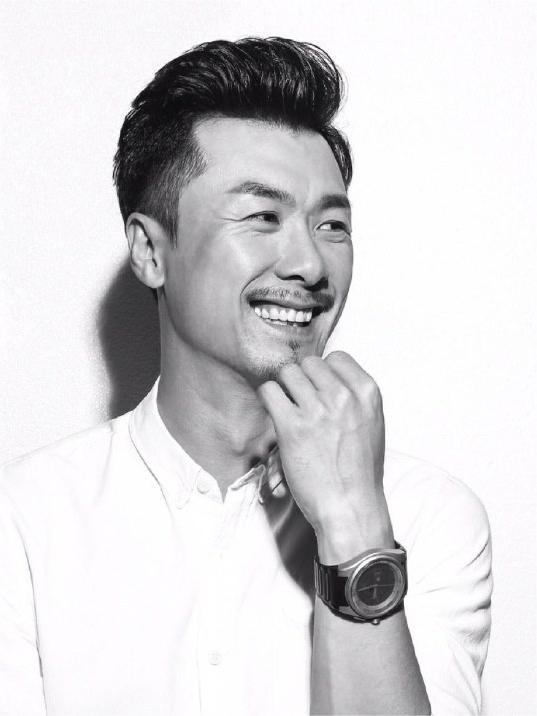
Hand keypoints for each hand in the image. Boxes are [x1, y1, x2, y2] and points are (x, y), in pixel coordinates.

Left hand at [258, 351, 393, 561]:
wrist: (350, 506)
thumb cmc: (360, 470)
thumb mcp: (372, 423)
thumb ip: (354, 396)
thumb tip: (326, 375)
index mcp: (367, 392)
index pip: (336, 357)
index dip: (324, 373)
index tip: (320, 390)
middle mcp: (343, 396)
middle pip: (309, 364)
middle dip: (303, 380)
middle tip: (302, 403)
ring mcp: (317, 410)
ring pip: (287, 374)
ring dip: (285, 390)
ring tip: (290, 410)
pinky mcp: (292, 426)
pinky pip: (269, 392)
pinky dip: (269, 400)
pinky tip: (277, 416)